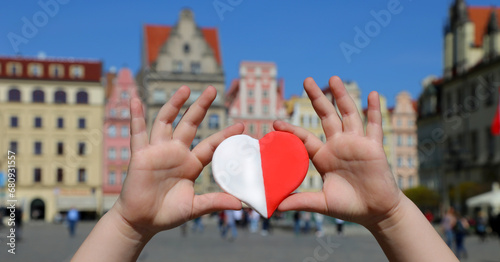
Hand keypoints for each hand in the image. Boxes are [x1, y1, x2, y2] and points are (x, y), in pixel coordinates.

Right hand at [115, 86, 242, 235]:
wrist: (141, 222)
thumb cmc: (167, 214)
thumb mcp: (195, 207)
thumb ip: (215, 201)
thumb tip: (240, 204)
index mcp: (191, 164)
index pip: (211, 145)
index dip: (225, 135)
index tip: (241, 125)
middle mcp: (176, 153)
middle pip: (190, 123)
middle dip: (200, 106)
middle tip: (212, 90)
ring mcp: (158, 151)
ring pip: (166, 121)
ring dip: (174, 104)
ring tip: (185, 88)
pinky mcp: (140, 155)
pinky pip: (137, 132)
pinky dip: (136, 116)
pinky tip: (135, 99)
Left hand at [275, 76, 401, 227]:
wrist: (376, 212)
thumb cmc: (349, 207)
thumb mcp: (321, 203)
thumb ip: (300, 202)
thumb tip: (274, 207)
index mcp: (323, 157)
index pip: (304, 138)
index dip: (291, 130)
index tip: (275, 122)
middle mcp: (338, 145)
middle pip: (326, 116)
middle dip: (317, 98)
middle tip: (306, 80)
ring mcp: (356, 144)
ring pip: (348, 114)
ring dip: (341, 96)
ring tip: (332, 79)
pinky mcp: (374, 147)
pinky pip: (374, 125)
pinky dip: (374, 110)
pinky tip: (372, 94)